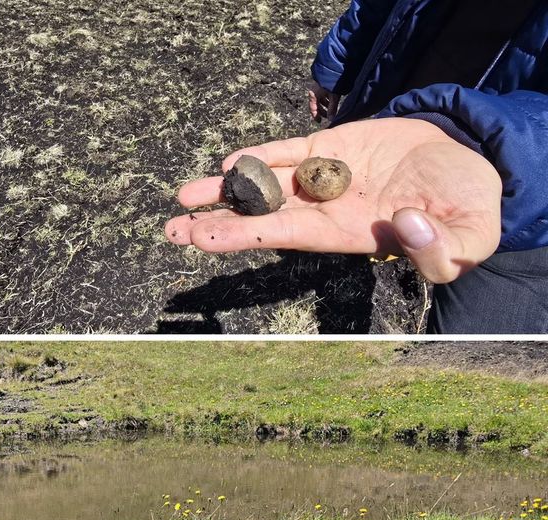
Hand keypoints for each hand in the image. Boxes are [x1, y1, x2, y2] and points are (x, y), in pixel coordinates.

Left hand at [164, 118, 501, 283]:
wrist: (470, 165)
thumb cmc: (467, 211)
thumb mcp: (468, 239)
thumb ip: (440, 250)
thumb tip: (403, 225)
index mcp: (347, 233)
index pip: (286, 236)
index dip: (244, 235)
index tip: (204, 239)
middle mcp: (325, 208)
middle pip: (261, 214)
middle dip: (217, 221)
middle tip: (172, 229)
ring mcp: (325, 176)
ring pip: (265, 181)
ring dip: (224, 188)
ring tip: (183, 194)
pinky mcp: (334, 145)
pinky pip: (290, 149)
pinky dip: (262, 153)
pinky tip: (231, 162)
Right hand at [308, 82, 339, 121]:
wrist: (334, 70)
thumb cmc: (332, 84)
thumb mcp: (333, 97)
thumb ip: (332, 108)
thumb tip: (331, 119)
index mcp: (313, 95)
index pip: (313, 108)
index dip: (316, 115)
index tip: (319, 121)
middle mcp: (314, 92)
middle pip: (316, 104)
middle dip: (322, 111)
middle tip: (327, 116)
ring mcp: (318, 88)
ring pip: (320, 100)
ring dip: (325, 105)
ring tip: (331, 109)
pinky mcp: (322, 85)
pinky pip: (323, 95)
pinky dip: (327, 100)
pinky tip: (332, 101)